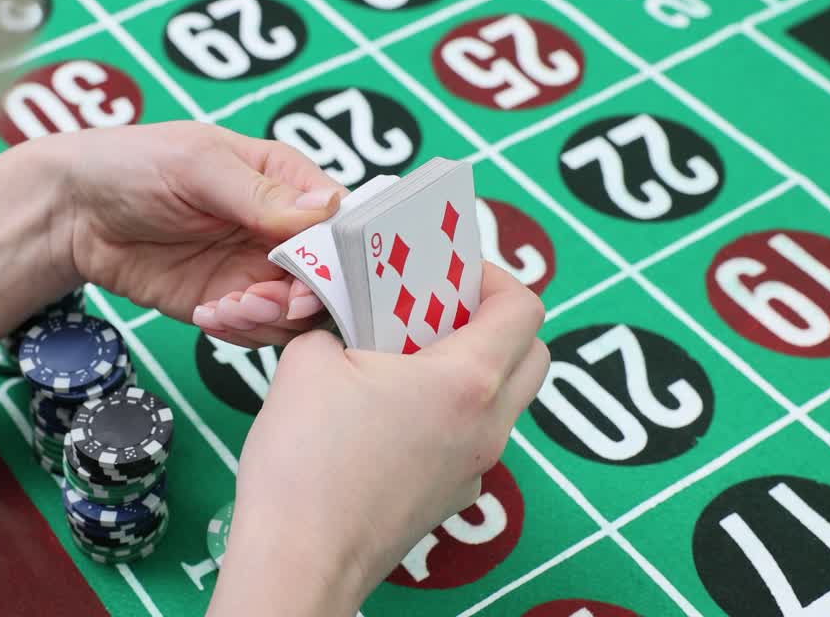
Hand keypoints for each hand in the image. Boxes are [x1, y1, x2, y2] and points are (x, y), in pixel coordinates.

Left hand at [55, 121, 344, 345]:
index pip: (340, 222)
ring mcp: (255, 270)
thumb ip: (260, 194)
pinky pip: (258, 331)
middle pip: (328, 277)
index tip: (313, 274)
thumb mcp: (197, 166)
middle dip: (302, 296)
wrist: (72, 213)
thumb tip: (325, 210)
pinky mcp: (227, 303)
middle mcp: (280, 230)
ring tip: (225, 307)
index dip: (338, 254)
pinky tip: (207, 315)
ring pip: (298, 313)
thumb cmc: (133, 165)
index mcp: (286, 181)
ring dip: (268, 319)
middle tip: (261, 299)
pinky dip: (241, 333)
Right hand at [206, 264, 548, 616]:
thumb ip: (339, 322)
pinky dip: (445, 413)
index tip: (446, 268)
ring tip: (400, 357)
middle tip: (432, 308)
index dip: (489, 275)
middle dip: (490, 320)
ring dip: (467, 367)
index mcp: (466, 381)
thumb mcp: (310, 359)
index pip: (524, 306)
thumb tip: (345, 320)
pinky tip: (385, 414)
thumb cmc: (305, 462)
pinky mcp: (450, 498)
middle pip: (531, 353)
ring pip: (501, 399)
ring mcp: (474, 469)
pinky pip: (468, 438)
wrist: (298, 560)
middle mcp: (487, 427)